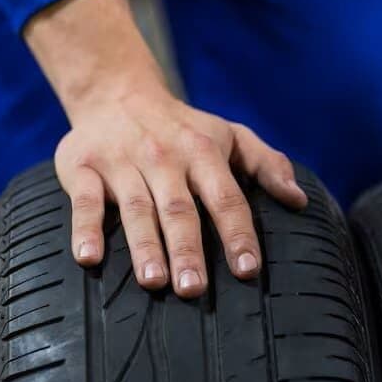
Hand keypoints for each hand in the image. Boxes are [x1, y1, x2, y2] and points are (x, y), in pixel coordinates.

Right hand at [24, 0, 306, 297]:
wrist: (117, 91)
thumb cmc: (184, 128)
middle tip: (194, 289)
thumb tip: (299, 201)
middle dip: (188, 249)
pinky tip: (88, 258)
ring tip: (153, 281)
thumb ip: (267, 164)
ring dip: (144, 246)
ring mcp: (122, 162)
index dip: (237, 233)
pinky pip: (84, 201)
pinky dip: (85, 229)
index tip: (248, 269)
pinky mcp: (82, 166)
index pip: (226, 198)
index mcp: (203, 153)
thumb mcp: (230, 135)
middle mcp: (164, 158)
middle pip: (179, 209)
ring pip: (135, 209)